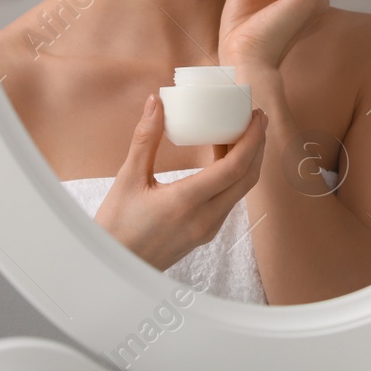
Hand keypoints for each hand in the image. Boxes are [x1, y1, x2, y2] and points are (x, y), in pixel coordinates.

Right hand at [93, 93, 267, 271]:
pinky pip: (230, 200)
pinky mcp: (205, 233)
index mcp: (186, 203)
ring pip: (240, 190)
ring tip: (241, 132)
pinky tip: (223, 157)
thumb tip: (156, 103)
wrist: (112, 268)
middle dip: (258, 145)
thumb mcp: (127, 179)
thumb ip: (144, 139)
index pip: (235, 168)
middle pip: (247, 178)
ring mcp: (208, 229)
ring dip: (247, 160)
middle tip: (257, 118)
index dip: (252, 139)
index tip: (257, 116)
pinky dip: (234, 176)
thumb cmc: (115, 226)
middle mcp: (205, 219)